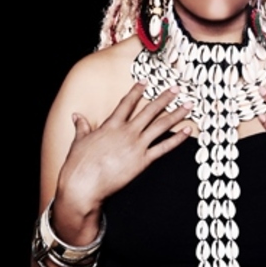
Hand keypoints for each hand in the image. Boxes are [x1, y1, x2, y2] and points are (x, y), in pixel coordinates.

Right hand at [56, 81, 192, 217]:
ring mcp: (136, 145)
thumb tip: (76, 116)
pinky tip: (187, 130)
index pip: (126, 103)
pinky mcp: (143, 161)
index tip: (146, 82)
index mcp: (111, 126)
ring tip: (188, 105)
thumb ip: (82, 127)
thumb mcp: (79, 141)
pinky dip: (177, 139)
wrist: (83, 185)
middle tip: (176, 88)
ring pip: (161, 125)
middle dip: (165, 98)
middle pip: (149, 110)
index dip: (136, 91)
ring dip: (176, 113)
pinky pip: (164, 147)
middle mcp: (127, 132)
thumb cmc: (79, 165)